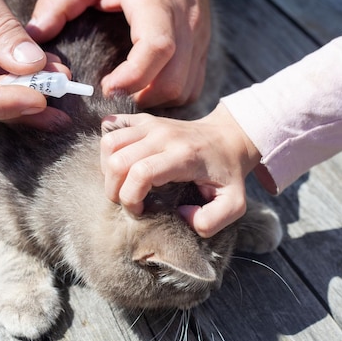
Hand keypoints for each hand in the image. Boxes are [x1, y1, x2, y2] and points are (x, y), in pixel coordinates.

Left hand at [28, 0, 237, 107]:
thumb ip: (59, 2)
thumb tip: (35, 35)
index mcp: (155, 1)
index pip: (157, 46)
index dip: (134, 76)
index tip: (107, 87)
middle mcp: (184, 22)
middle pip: (174, 79)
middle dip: (142, 98)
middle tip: (113, 93)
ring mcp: (197, 36)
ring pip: (186, 88)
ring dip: (157, 100)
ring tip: (130, 92)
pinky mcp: (202, 45)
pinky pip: (193, 84)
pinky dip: (171, 95)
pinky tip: (148, 87)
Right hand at [100, 103, 260, 236]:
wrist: (228, 137)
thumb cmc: (227, 173)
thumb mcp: (234, 204)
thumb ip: (212, 221)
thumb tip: (181, 215)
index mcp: (183, 156)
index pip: (141, 173)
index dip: (131, 198)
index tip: (140, 211)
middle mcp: (163, 136)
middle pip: (118, 161)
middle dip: (115, 189)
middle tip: (128, 201)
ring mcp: (151, 124)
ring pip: (109, 144)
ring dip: (108, 170)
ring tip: (122, 183)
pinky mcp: (143, 119)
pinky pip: (111, 127)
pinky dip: (108, 148)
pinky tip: (120, 161)